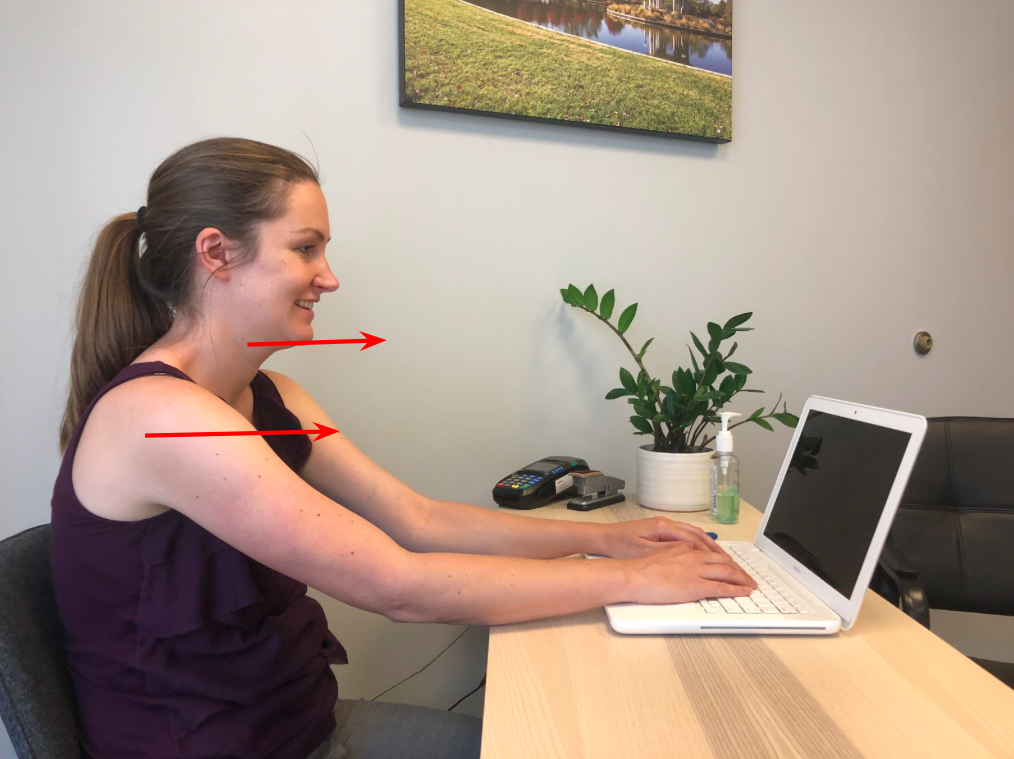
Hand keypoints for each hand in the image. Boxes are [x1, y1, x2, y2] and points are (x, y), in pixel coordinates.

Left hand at [599, 516, 729, 559]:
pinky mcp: (660, 531)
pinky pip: (685, 537)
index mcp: (664, 527)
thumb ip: (668, 552)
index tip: (725, 564)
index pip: (695, 540)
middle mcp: (666, 523)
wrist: (603, 538)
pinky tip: (704, 553)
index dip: (711, 553)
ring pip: (693, 535)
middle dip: (716, 550)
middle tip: (731, 563)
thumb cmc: (620, 545)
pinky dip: (698, 545)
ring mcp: (664, 526)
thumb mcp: (645, 551)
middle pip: (698, 535)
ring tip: (723, 559)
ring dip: (709, 546)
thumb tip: (691, 553)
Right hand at [621, 542, 757, 603]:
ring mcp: (696, 571)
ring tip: (751, 584)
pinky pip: (722, 588)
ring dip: (742, 578)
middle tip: (747, 576)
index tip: (731, 565)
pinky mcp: (696, 586)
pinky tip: (744, 592)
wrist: (632, 575)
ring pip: (727, 572)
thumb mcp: (659, 556)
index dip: (724, 560)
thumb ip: (673, 557)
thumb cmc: (639, 569)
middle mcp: (694, 557)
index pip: (710, 553)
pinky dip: (736, 589)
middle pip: (723, 561)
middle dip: (738, 569)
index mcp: (684, 549)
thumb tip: (680, 563)